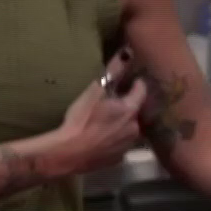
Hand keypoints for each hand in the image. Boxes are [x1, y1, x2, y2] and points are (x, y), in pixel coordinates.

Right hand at [54, 49, 148, 175]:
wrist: (68, 153)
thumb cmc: (81, 119)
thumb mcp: (95, 90)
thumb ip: (114, 70)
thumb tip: (128, 51)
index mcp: (131, 110)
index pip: (142, 91)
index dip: (136, 84)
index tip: (130, 80)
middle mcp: (135, 129)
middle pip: (136, 111)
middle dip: (128, 105)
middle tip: (113, 101)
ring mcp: (127, 146)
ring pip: (129, 129)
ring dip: (122, 123)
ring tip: (106, 120)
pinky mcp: (118, 159)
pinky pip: (120, 144)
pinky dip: (114, 139)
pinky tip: (101, 137)